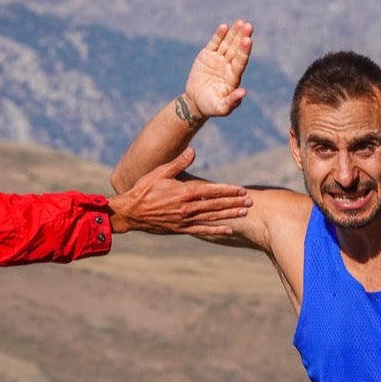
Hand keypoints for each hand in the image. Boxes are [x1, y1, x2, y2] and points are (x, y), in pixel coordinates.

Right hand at [108, 148, 249, 235]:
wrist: (130, 212)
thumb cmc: (144, 189)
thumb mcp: (160, 172)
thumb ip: (178, 163)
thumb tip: (192, 150)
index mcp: (184, 192)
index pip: (211, 191)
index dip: (228, 191)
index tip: (241, 190)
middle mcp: (187, 207)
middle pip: (215, 205)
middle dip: (234, 203)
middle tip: (250, 201)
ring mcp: (184, 220)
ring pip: (212, 218)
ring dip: (229, 215)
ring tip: (244, 213)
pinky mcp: (180, 229)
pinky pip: (201, 231)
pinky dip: (215, 231)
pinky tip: (228, 230)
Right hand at [183, 19, 252, 119]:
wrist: (196, 102)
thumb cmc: (211, 107)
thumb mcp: (222, 108)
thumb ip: (232, 101)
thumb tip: (243, 92)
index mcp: (233, 77)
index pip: (241, 61)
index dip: (244, 51)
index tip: (248, 40)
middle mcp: (228, 66)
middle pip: (236, 49)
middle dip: (241, 38)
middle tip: (248, 26)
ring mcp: (218, 59)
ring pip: (227, 44)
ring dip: (233, 33)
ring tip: (239, 22)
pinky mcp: (207, 55)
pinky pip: (214, 43)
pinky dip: (219, 35)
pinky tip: (224, 27)